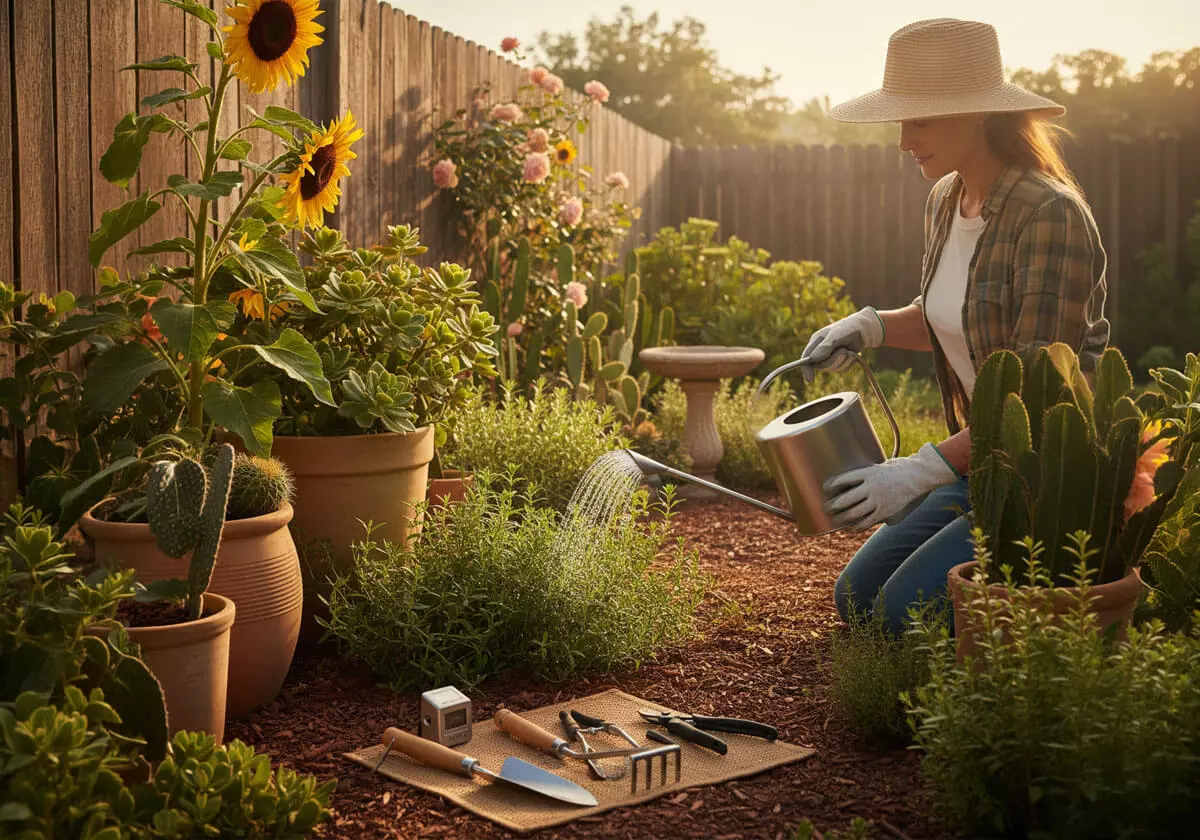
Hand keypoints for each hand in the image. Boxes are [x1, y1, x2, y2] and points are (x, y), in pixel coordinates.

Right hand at [798, 307, 884, 382]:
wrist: (863, 330)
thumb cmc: (848, 328)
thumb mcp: (836, 335)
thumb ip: (825, 346)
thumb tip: (813, 359)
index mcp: (816, 342)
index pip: (806, 358)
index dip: (806, 369)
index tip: (810, 379)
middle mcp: (820, 351)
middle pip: (821, 366)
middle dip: (834, 361)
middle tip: (844, 351)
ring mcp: (830, 357)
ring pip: (832, 369)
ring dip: (844, 361)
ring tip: (849, 350)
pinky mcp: (839, 362)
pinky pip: (841, 369)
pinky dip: (849, 363)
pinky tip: (852, 353)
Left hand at [822, 443, 958, 531]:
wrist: (918, 476)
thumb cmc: (897, 469)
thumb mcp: (879, 466)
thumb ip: (865, 476)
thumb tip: (848, 484)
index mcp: (868, 473)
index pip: (843, 480)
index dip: (831, 485)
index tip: (824, 488)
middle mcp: (871, 486)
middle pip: (844, 499)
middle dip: (832, 506)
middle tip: (825, 508)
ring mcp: (878, 500)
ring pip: (853, 513)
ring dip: (841, 518)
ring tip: (835, 519)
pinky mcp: (885, 511)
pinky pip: (866, 522)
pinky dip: (857, 526)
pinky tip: (852, 527)